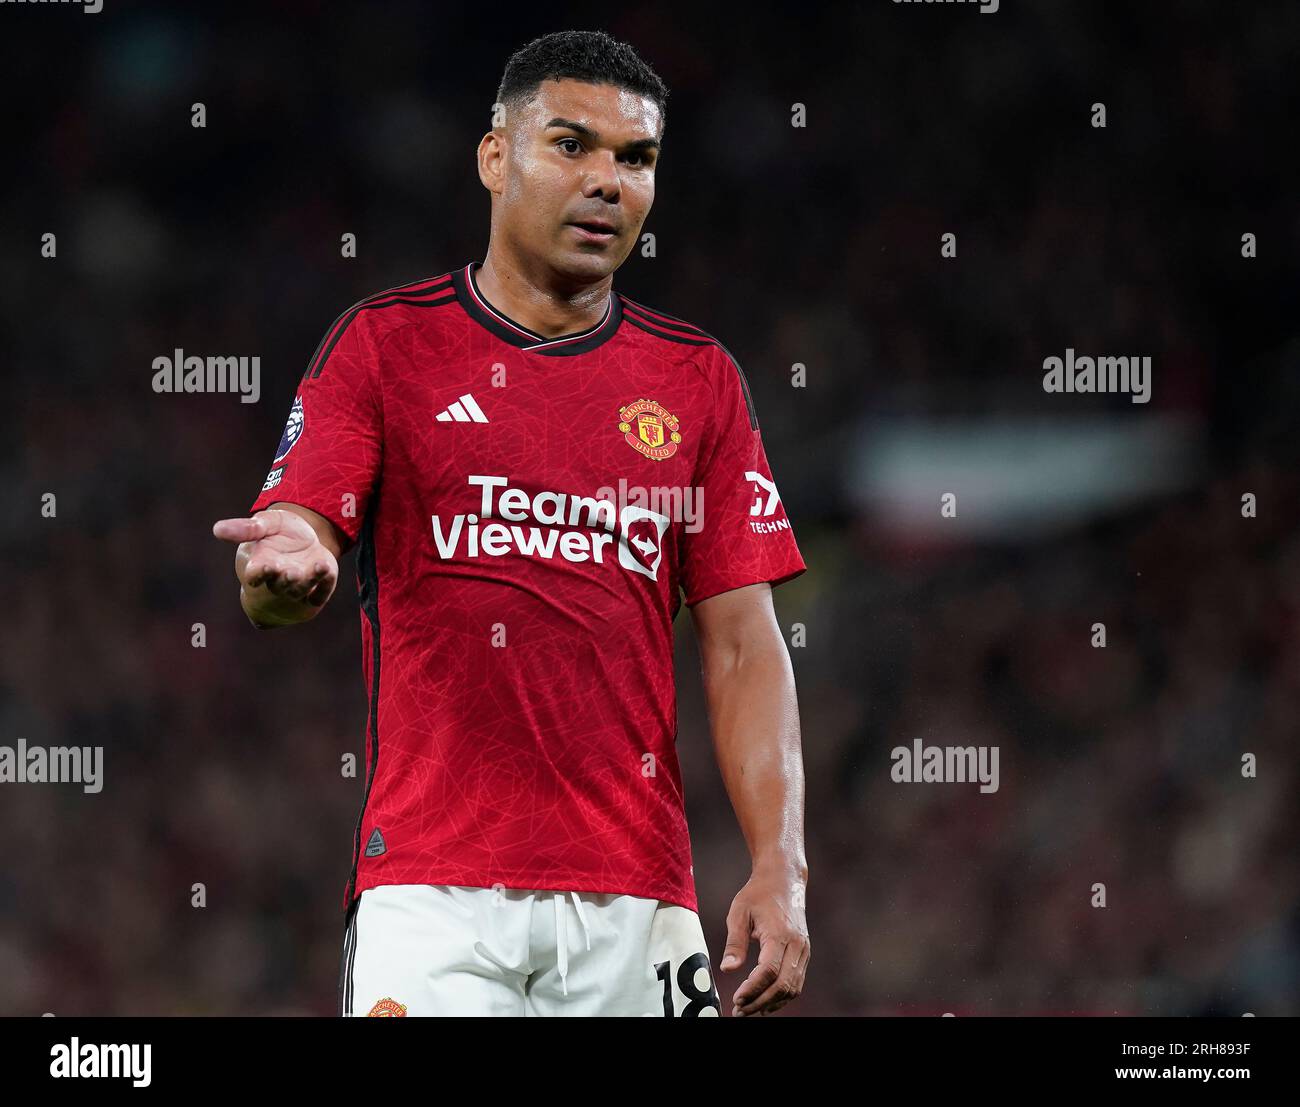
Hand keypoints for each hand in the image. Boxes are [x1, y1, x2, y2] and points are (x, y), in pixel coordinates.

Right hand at [213, 508, 337, 608]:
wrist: (303, 545)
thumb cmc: (277, 535)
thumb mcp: (265, 525)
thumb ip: (246, 528)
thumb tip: (217, 529)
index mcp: (260, 566)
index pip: (255, 575)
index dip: (259, 573)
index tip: (264, 566)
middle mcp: (277, 581)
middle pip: (279, 585)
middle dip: (286, 579)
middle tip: (290, 572)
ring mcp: (298, 588)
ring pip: (301, 589)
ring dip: (310, 580)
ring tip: (318, 566)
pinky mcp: (317, 591)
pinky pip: (321, 593)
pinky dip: (325, 585)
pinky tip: (329, 571)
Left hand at [718, 866, 808, 1015]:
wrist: (784, 879)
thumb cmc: (758, 894)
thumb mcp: (739, 912)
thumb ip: (735, 942)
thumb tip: (727, 969)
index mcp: (780, 934)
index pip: (769, 971)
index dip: (753, 989)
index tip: (736, 999)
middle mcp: (797, 945)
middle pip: (782, 985)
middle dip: (760, 1002)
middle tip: (739, 1011)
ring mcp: (803, 950)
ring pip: (792, 987)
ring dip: (771, 1002)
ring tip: (748, 1009)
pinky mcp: (804, 953)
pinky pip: (796, 982)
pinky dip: (781, 995)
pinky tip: (764, 1002)